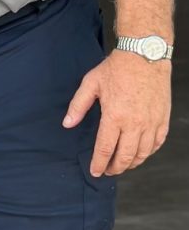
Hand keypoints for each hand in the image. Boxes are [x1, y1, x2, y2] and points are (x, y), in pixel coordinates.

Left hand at [62, 50, 171, 175]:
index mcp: (115, 116)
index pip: (105, 148)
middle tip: (107, 171)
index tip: (95, 171)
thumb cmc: (116, 69)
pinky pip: (157, 144)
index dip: (99, 163)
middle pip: (125, 156)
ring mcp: (151, 124)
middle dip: (115, 168)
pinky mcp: (162, 121)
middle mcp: (134, 124)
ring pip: (142, 154)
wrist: (144, 57)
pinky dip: (148, 153)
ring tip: (122, 165)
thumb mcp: (90, 84)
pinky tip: (140, 154)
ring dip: (131, 163)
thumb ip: (78, 106)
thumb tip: (67, 123)